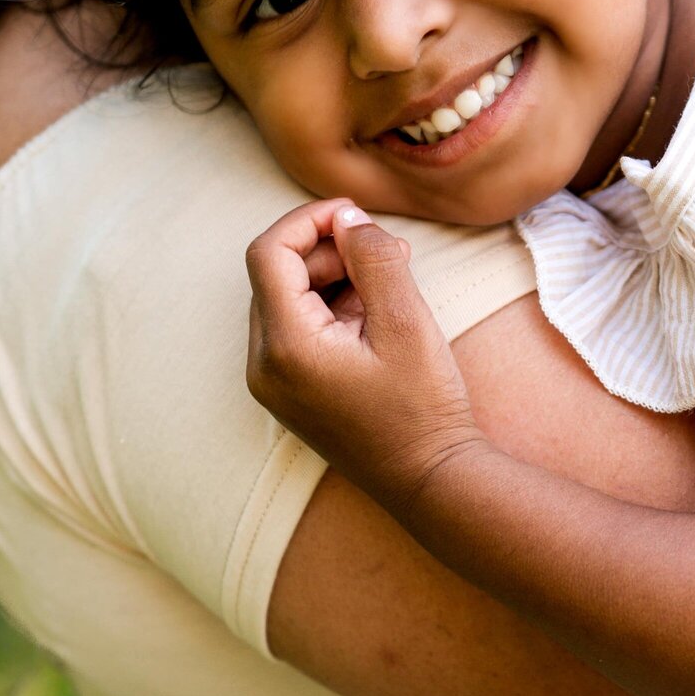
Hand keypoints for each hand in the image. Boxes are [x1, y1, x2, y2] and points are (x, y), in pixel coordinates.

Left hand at [246, 199, 483, 510]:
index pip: (269, 253)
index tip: (355, 214)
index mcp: (285, 347)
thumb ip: (374, 258)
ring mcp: (274, 384)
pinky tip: (376, 314)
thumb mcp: (407, 322)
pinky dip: (330, 308)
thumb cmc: (423, 408)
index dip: (308, 220)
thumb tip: (349, 219)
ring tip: (389, 281)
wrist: (430, 480)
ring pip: (287, 300)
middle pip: (276, 275)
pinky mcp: (291, 393)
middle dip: (328, 250)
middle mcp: (264, 366)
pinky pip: (297, 331)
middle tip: (388, 250)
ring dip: (332, 278)